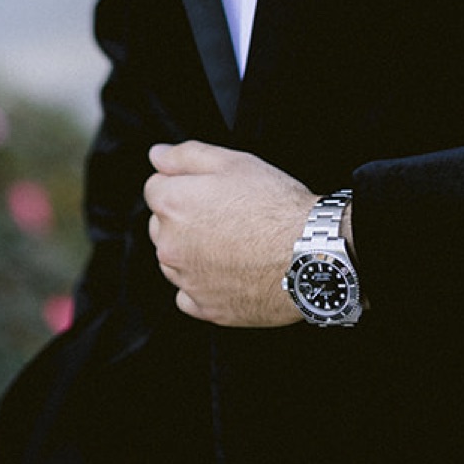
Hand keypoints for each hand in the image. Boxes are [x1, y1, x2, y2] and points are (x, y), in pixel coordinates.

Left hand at [144, 140, 315, 325]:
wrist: (308, 253)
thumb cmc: (276, 206)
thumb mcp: (234, 162)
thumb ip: (186, 155)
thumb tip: (157, 155)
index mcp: (173, 204)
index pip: (155, 188)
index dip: (183, 184)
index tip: (209, 190)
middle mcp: (170, 245)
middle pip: (161, 226)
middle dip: (184, 218)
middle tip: (226, 214)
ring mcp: (186, 279)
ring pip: (174, 260)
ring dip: (192, 251)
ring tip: (233, 242)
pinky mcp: (205, 308)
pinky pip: (189, 294)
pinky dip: (203, 284)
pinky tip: (230, 271)